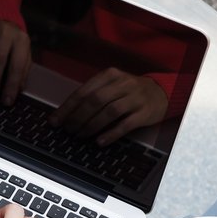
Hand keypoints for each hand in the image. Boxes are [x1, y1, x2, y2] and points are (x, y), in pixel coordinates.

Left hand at [48, 68, 168, 145]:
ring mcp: (135, 98)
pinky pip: (125, 124)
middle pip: (95, 101)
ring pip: (109, 112)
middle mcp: (122, 84)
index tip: (55, 121)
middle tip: (68, 130)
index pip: (83, 91)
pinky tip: (99, 141)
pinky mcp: (144, 113)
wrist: (162, 92)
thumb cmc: (129, 91)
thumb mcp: (111, 85)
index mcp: (110, 75)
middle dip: (77, 117)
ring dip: (91, 125)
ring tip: (80, 136)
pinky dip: (111, 134)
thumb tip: (66, 114)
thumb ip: (91, 95)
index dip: (67, 108)